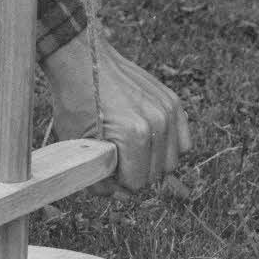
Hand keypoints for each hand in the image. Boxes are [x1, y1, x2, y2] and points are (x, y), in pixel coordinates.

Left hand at [42, 32, 190, 195]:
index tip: (104, 168)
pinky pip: (182, 142)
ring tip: (128, 149)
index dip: (117, 183)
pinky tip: (147, 140)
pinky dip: (167, 146)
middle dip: (134, 174)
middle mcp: (158, 122)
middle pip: (155, 175)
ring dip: (151, 162)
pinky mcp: (173, 102)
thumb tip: (119, 198)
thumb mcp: (76, 144)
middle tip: (114, 159)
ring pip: (171, 161)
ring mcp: (168, 110)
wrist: (84, 60)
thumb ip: (97, 178)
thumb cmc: (75, 101)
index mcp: (135, 135)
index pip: (136, 184)